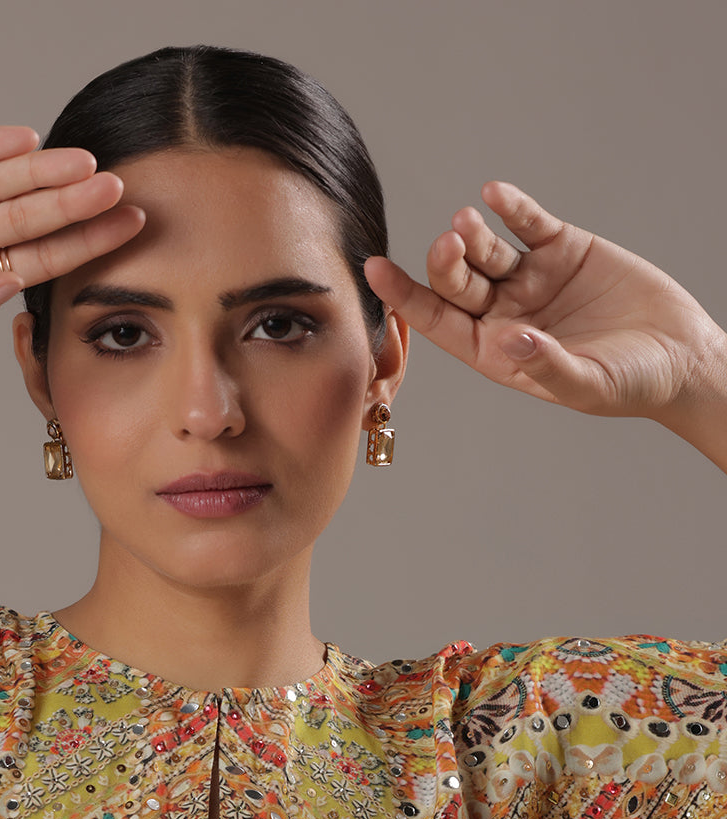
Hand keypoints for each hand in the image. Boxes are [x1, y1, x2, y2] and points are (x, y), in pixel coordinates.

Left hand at [365, 182, 725, 422]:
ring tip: (466, 223)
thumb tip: (510, 340)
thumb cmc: (629, 384)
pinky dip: (513, 207)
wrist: (681, 357)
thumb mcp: (586, 384)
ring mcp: (531, 278)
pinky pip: (528, 223)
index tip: (374, 270)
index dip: (405, 297)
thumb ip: (546, 364)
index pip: (437, 322)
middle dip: (445, 264)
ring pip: (487, 251)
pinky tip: (497, 196)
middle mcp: (504, 313)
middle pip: (457, 283)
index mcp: (494, 351)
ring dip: (472, 234)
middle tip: (448, 244)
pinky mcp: (563, 248)